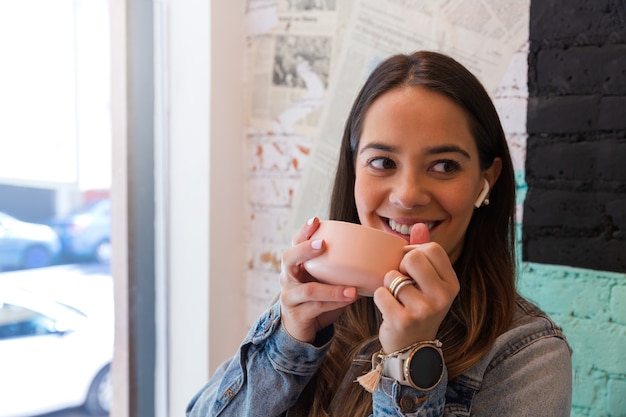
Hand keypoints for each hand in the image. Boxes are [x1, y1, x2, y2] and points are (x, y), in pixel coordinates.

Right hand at [279, 217, 357, 343]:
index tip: (316, 220)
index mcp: (295, 264)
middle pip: (289, 259)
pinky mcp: (296, 314)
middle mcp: (287, 277)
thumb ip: (336, 265)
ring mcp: (290, 296)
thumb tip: (371, 251)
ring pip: (308, 290)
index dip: (304, 231)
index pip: (295, 242)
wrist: (300, 326)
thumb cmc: (316, 297)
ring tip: (352, 289)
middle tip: (322, 244)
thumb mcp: (323, 278)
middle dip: (304, 250)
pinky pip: (316, 308)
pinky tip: (349, 300)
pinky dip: (334, 303)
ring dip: (332, 289)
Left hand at [373, 223, 459, 352]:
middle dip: (400, 267)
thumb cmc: (417, 308)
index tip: (410, 268)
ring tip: (396, 299)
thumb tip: (419, 225)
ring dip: (387, 286)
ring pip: (392, 276)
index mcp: (451, 284)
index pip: (431, 248)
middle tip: (402, 283)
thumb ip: (423, 252)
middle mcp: (443, 297)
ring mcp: (425, 310)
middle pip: (413, 257)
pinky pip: (380, 293)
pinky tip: (389, 309)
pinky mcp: (404, 320)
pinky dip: (379, 298)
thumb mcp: (427, 283)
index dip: (413, 253)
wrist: (411, 349)